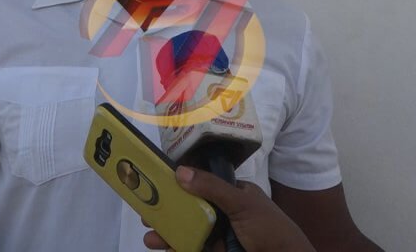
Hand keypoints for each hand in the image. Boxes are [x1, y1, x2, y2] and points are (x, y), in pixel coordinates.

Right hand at [143, 166, 315, 251]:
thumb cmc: (269, 228)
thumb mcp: (242, 203)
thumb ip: (212, 188)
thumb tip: (180, 171)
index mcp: (232, 194)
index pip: (201, 185)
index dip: (178, 186)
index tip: (157, 185)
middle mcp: (223, 214)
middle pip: (189, 211)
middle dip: (167, 212)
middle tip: (146, 213)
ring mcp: (219, 236)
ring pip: (187, 232)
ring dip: (167, 234)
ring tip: (149, 237)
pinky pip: (193, 248)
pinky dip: (178, 247)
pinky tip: (165, 248)